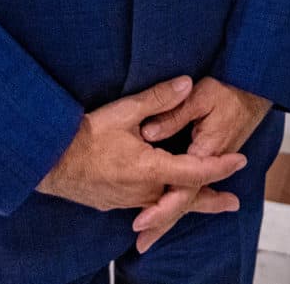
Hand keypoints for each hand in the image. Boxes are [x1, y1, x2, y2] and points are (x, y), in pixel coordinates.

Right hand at [35, 77, 246, 211]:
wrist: (49, 160)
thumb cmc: (85, 136)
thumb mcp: (124, 111)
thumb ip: (158, 98)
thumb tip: (187, 82)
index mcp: (150, 170)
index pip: (195, 171)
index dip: (220, 166)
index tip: (240, 162)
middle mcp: (143, 192)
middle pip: (185, 197)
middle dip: (211, 199)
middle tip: (233, 203)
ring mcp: (129, 201)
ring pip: (165, 204)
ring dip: (188, 202)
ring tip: (206, 203)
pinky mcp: (115, 203)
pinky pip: (147, 206)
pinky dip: (163, 205)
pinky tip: (163, 203)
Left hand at [131, 78, 270, 251]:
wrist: (254, 90)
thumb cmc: (228, 90)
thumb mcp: (200, 96)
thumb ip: (173, 113)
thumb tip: (148, 133)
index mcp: (206, 150)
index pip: (182, 185)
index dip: (161, 206)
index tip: (140, 221)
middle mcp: (209, 162)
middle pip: (184, 199)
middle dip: (162, 222)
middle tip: (141, 243)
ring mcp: (210, 163)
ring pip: (188, 197)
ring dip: (168, 218)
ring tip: (147, 241)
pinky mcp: (208, 160)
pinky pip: (191, 187)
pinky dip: (178, 202)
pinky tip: (165, 214)